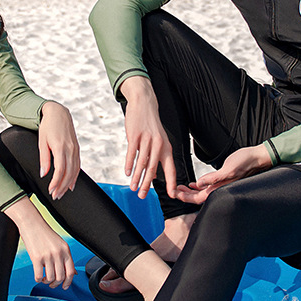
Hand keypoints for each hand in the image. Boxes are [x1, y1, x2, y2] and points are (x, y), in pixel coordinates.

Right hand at [4, 197, 76, 287]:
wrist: (32, 223)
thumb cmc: (44, 233)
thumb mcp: (60, 244)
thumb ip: (66, 258)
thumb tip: (73, 272)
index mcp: (66, 250)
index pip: (71, 271)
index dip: (68, 282)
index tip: (65, 286)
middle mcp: (58, 253)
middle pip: (60, 277)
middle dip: (56, 284)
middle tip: (52, 284)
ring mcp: (47, 256)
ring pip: (50, 278)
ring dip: (47, 282)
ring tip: (44, 279)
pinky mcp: (36, 258)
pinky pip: (39, 275)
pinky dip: (38, 279)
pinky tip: (38, 276)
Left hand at [38, 101, 80, 198]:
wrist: (58, 113)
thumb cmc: (47, 126)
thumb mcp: (42, 141)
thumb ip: (44, 159)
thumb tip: (43, 174)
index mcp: (60, 147)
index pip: (60, 170)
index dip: (56, 182)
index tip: (51, 190)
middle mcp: (70, 149)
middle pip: (68, 173)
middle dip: (62, 186)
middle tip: (55, 196)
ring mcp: (75, 149)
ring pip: (74, 171)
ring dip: (68, 184)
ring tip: (61, 193)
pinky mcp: (77, 149)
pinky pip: (77, 166)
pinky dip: (75, 177)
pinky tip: (71, 185)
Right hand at [119, 76, 178, 199]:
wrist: (144, 103)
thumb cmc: (150, 125)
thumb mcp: (158, 141)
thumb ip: (156, 158)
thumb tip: (153, 175)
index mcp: (166, 147)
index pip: (171, 168)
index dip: (172, 182)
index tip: (173, 195)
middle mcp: (158, 145)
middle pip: (154, 168)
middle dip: (148, 185)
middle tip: (143, 197)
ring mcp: (146, 140)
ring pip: (142, 162)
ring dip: (137, 177)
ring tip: (133, 188)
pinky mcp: (135, 135)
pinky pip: (132, 153)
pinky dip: (129, 164)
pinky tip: (127, 173)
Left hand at [173, 144, 272, 204]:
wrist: (256, 158)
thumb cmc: (245, 162)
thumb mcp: (228, 169)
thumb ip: (213, 178)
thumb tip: (198, 184)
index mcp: (220, 189)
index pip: (198, 198)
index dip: (185, 198)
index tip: (175, 193)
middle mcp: (220, 190)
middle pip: (198, 198)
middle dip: (185, 195)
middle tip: (174, 190)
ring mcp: (221, 186)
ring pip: (202, 193)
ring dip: (190, 192)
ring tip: (180, 188)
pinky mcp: (222, 180)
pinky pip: (207, 187)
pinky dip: (198, 187)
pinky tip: (193, 184)